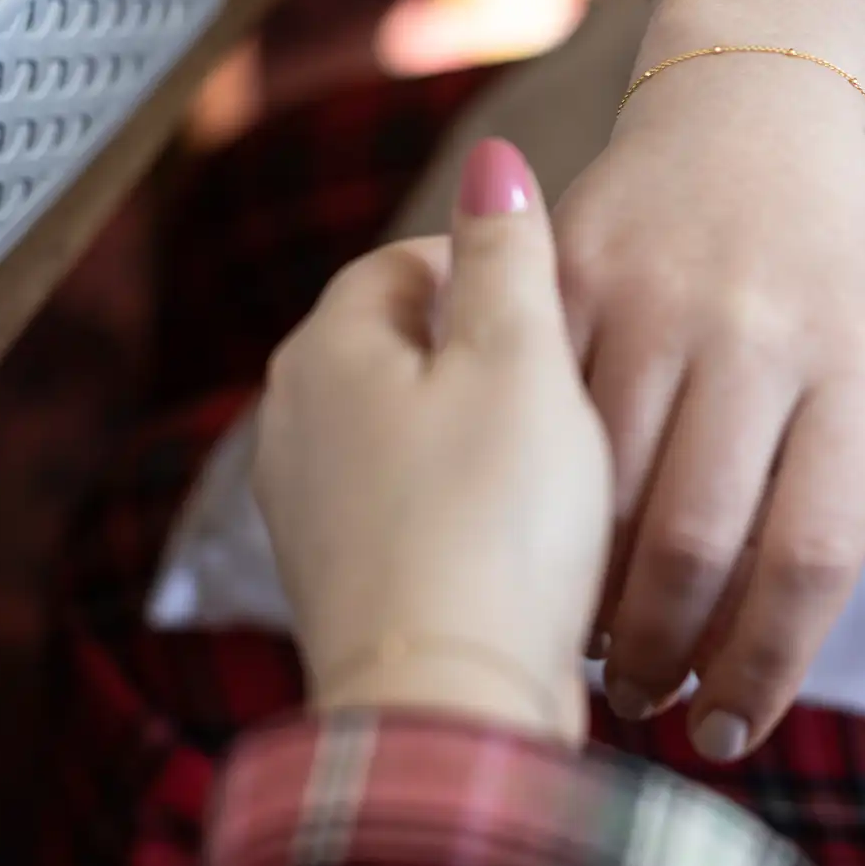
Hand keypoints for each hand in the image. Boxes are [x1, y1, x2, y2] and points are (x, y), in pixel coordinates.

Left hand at [254, 140, 611, 747]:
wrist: (446, 706)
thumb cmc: (492, 527)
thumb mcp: (520, 359)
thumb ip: (507, 253)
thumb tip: (492, 159)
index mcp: (328, 347)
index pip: (407, 261)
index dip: (493, 271)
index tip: (562, 309)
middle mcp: (293, 419)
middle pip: (404, 346)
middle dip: (484, 354)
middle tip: (571, 386)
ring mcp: (306, 506)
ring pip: (406, 430)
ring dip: (476, 435)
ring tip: (558, 467)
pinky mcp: (339, 578)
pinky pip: (406, 506)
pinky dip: (459, 506)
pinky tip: (520, 538)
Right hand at [555, 38, 864, 762]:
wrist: (753, 111)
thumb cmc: (822, 274)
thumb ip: (825, 489)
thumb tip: (748, 649)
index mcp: (858, 367)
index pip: (811, 558)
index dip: (764, 670)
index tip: (730, 730)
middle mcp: (761, 330)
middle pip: (694, 543)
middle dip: (661, 652)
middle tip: (649, 697)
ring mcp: (660, 295)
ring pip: (600, 492)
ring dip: (589, 592)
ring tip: (598, 642)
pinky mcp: (577, 268)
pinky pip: (536, 415)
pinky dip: (531, 500)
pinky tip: (544, 545)